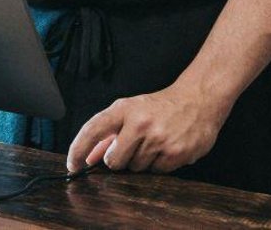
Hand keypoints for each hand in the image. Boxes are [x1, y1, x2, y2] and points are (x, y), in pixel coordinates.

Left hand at [67, 83, 231, 173]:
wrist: (198, 100)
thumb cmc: (159, 107)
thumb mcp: (129, 112)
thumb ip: (107, 134)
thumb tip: (87, 157)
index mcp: (124, 109)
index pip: (92, 130)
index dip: (78, 150)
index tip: (72, 165)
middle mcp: (140, 123)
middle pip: (114, 160)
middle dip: (118, 159)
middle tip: (132, 146)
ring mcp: (159, 139)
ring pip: (136, 168)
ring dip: (141, 161)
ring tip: (154, 142)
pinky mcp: (177, 153)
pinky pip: (157, 172)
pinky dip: (159, 165)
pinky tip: (167, 148)